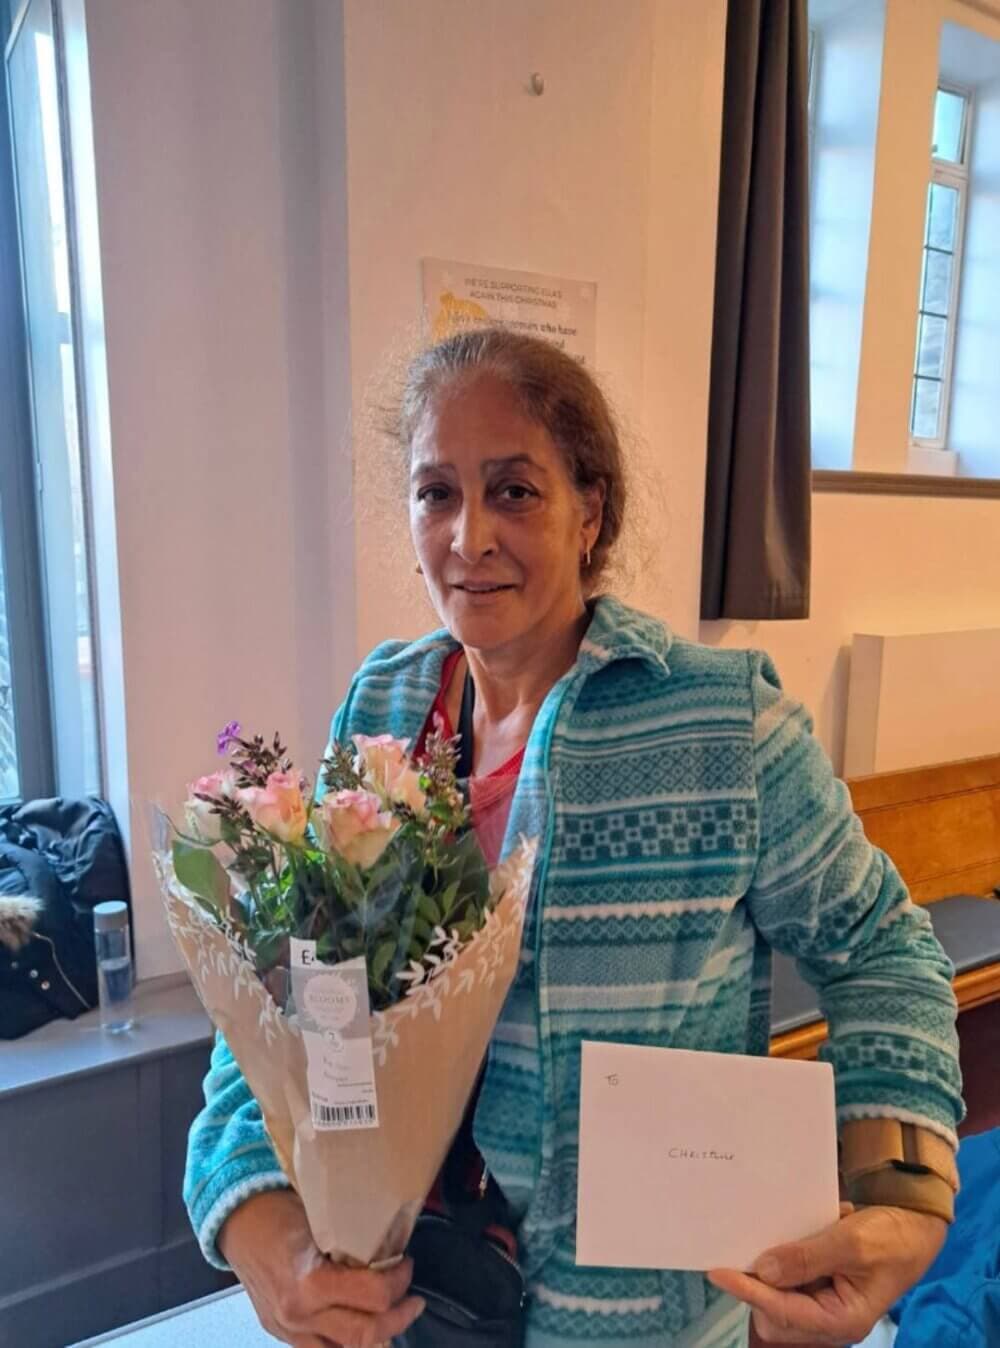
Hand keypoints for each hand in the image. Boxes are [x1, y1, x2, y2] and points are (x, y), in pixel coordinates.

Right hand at [218, 1189, 424, 1346]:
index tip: (406, 1265)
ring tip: (394, 1316)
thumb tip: (390, 1247)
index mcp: (309, 1282)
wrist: (236, 1221)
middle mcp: (298, 1314)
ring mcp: (288, 1330)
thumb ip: (352, 1242)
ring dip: (377, 1337)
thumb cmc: (278, 1211)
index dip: (400, 1281)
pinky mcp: (281, 1334)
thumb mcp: (321, 1218)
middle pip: (365, 1334)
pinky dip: (347, 1342)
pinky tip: (361, 1325)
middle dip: (398, 1317)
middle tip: (411, 1299)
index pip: (373, 1296)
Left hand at [707, 1203, 946, 1344]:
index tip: (718, 1271)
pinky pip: (787, 1286)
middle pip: (773, 1317)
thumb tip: (763, 1270)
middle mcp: (830, 1323)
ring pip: (776, 1303)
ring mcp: (824, 1308)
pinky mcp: (820, 1291)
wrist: (915, 1227)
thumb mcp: (852, 1242)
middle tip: (747, 1246)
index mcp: (842, 1321)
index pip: (782, 1313)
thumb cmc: (891, 1237)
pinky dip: (781, 1266)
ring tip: (776, 1240)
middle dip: (756, 1286)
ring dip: (768, 1276)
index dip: (748, 1291)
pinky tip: (792, 1241)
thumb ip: (807, 1257)